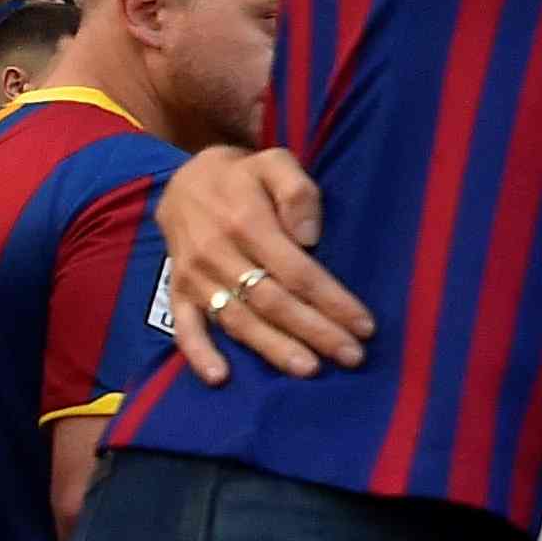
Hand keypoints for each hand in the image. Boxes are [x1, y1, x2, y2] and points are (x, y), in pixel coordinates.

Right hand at [155, 145, 370, 381]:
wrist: (186, 179)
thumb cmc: (244, 175)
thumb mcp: (275, 162)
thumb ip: (297, 190)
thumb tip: (310, 236)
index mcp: (247, 223)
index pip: (298, 272)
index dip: (332, 301)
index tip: (364, 325)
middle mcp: (218, 254)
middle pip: (273, 302)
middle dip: (315, 332)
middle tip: (351, 357)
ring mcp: (195, 276)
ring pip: (238, 320)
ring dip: (273, 349)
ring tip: (309, 370)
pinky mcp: (177, 290)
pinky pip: (184, 326)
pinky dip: (198, 353)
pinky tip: (220, 378)